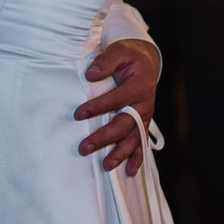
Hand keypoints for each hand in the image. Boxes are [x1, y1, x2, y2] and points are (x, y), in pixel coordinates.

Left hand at [77, 39, 159, 175]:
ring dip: (120, 153)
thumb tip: (90, 74)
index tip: (78, 114)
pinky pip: (142, 142)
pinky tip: (129, 171)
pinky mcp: (143, 123)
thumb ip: (105, 62)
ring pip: (133, 138)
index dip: (97, 107)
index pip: (115, 100)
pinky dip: (137, 158)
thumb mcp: (119, 51)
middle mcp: (144, 105)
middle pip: (123, 125)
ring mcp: (145, 116)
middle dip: (104, 138)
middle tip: (84, 148)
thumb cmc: (129, 57)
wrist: (146, 61)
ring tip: (106, 166)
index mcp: (138, 87)